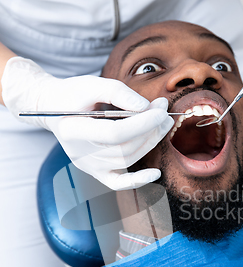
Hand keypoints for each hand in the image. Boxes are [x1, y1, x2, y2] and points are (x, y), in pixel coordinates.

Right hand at [2, 57, 173, 189]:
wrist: (55, 109)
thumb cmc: (72, 95)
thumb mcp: (91, 83)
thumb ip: (119, 92)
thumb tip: (147, 108)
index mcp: (72, 130)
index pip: (114, 133)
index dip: (143, 123)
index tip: (160, 108)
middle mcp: (79, 153)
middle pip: (124, 148)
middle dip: (150, 129)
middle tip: (163, 110)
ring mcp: (88, 166)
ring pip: (127, 160)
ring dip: (150, 142)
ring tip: (162, 123)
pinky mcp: (96, 171)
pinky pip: (118, 183)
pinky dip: (138, 181)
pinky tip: (155, 173)